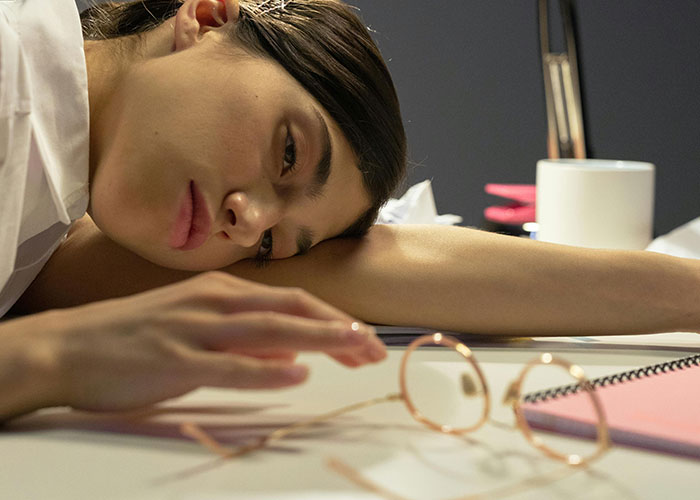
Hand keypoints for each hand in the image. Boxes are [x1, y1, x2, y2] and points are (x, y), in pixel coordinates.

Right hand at [1, 272, 385, 417]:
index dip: (334, 320)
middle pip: (292, 310)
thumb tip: (293, 349)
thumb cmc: (138, 335)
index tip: (365, 341)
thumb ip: (247, 336)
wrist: (70, 345)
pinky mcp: (174, 360)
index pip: (294, 302)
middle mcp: (215, 302)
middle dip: (340, 328)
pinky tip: (296, 372)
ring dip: (320, 339)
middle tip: (375, 349)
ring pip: (270, 329)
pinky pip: (229, 365)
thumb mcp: (199, 326)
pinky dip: (266, 368)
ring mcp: (195, 328)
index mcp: (224, 291)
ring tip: (357, 350)